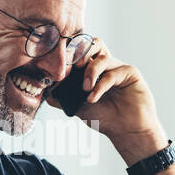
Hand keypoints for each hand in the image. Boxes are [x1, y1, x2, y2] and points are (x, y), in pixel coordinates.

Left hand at [44, 38, 162, 152]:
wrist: (126, 131)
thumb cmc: (105, 118)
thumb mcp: (78, 107)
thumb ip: (62, 98)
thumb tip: (45, 91)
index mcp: (93, 69)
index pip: (81, 52)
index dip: (70, 55)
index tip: (59, 68)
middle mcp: (106, 65)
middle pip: (93, 44)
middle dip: (80, 53)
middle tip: (73, 68)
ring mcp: (118, 67)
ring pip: (101, 57)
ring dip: (89, 72)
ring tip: (84, 89)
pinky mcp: (130, 72)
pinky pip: (112, 73)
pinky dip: (100, 85)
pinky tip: (93, 98)